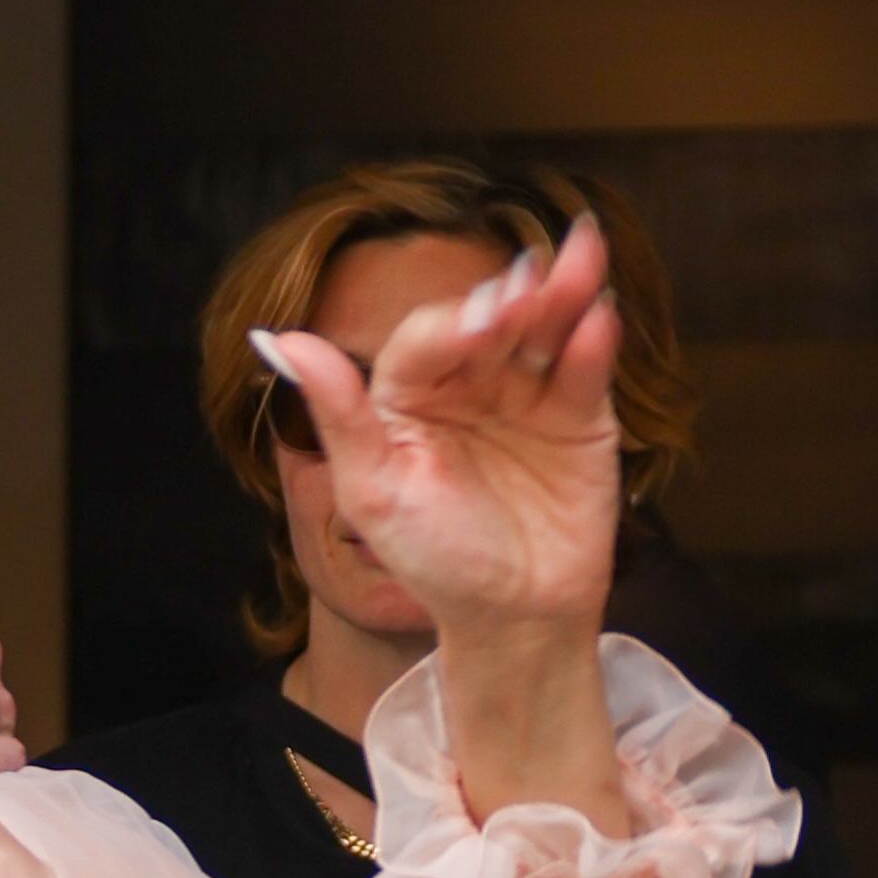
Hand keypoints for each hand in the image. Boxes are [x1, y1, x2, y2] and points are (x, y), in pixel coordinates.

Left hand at [258, 214, 626, 827]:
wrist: (512, 617)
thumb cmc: (431, 559)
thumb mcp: (372, 490)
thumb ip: (337, 415)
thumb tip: (281, 340)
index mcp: (404, 397)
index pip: (425, 343)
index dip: (452, 326)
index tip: (480, 322)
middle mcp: (464, 384)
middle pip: (488, 324)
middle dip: (511, 298)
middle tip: (532, 281)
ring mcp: (524, 395)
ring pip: (541, 333)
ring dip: (561, 297)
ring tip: (579, 259)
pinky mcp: (579, 417)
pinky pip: (583, 372)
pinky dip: (591, 345)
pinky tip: (596, 319)